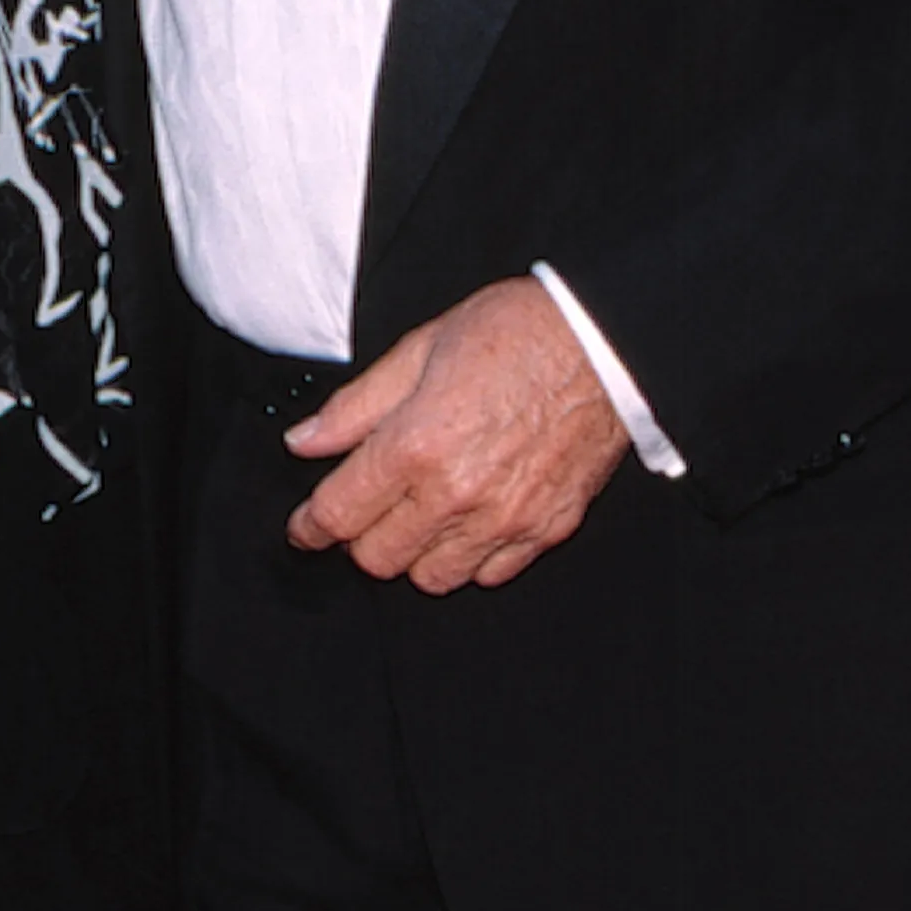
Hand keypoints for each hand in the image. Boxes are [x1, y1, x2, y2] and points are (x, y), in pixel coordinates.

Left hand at [284, 275, 629, 593]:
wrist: (606, 342)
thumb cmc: (517, 332)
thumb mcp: (420, 349)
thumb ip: (356, 407)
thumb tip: (304, 443)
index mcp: (416, 444)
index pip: (338, 515)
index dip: (309, 527)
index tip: (305, 528)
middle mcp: (457, 493)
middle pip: (378, 558)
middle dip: (360, 538)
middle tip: (369, 508)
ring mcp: (504, 519)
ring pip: (431, 577)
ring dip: (413, 554)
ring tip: (420, 515)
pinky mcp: (544, 529)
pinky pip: (489, 574)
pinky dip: (468, 558)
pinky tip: (467, 521)